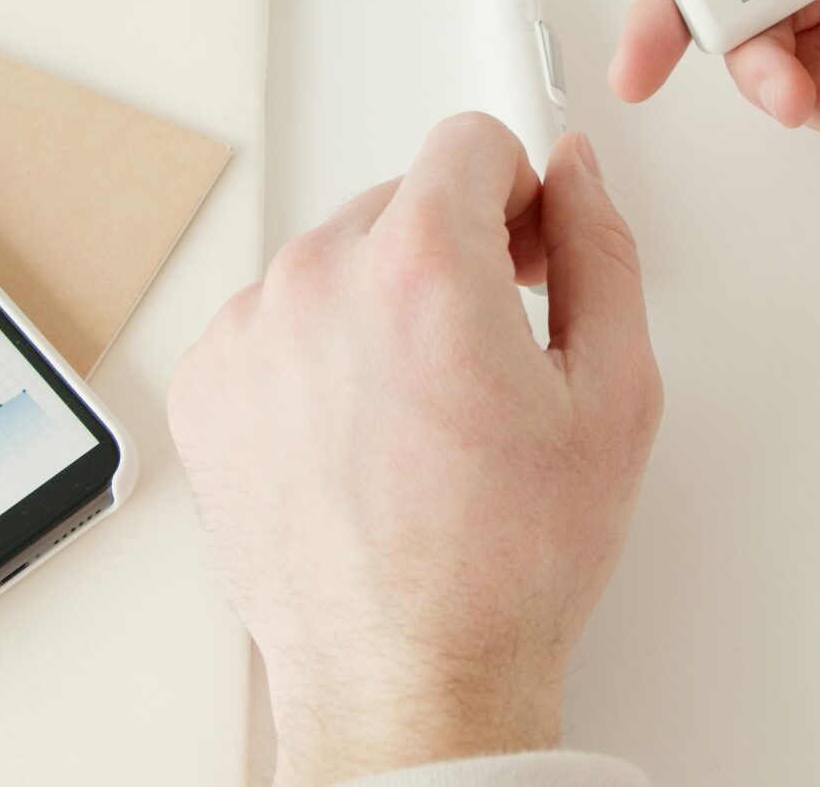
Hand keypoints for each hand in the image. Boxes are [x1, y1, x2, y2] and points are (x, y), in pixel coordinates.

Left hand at [169, 115, 661, 785]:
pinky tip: (362, 438)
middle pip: (400, 200)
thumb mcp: (613, 394)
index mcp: (422, 267)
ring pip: (333, 261)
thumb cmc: (504, 564)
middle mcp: (317, 281)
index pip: (469, 140)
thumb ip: (599, 251)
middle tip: (486, 356)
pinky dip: (317, 359)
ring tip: (421, 415)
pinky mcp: (206, 386)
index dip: (517, 193)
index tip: (524, 252)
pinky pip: (274, 323)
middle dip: (451, 255)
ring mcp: (249, 334)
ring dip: (380, 305)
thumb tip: (575, 175)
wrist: (406, 679)